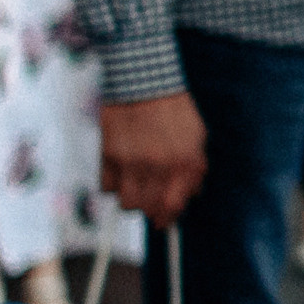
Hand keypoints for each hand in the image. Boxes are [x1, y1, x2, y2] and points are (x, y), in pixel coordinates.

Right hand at [99, 92, 207, 225]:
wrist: (144, 83)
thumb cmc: (174, 110)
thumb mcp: (197, 137)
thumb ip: (196, 168)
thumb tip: (191, 196)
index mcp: (184, 162)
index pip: (173, 206)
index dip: (168, 217)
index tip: (163, 221)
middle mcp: (158, 166)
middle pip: (149, 209)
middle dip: (150, 210)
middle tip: (149, 201)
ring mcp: (132, 162)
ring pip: (127, 204)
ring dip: (131, 200)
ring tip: (135, 187)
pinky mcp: (109, 155)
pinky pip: (107, 187)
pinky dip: (113, 185)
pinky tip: (120, 173)